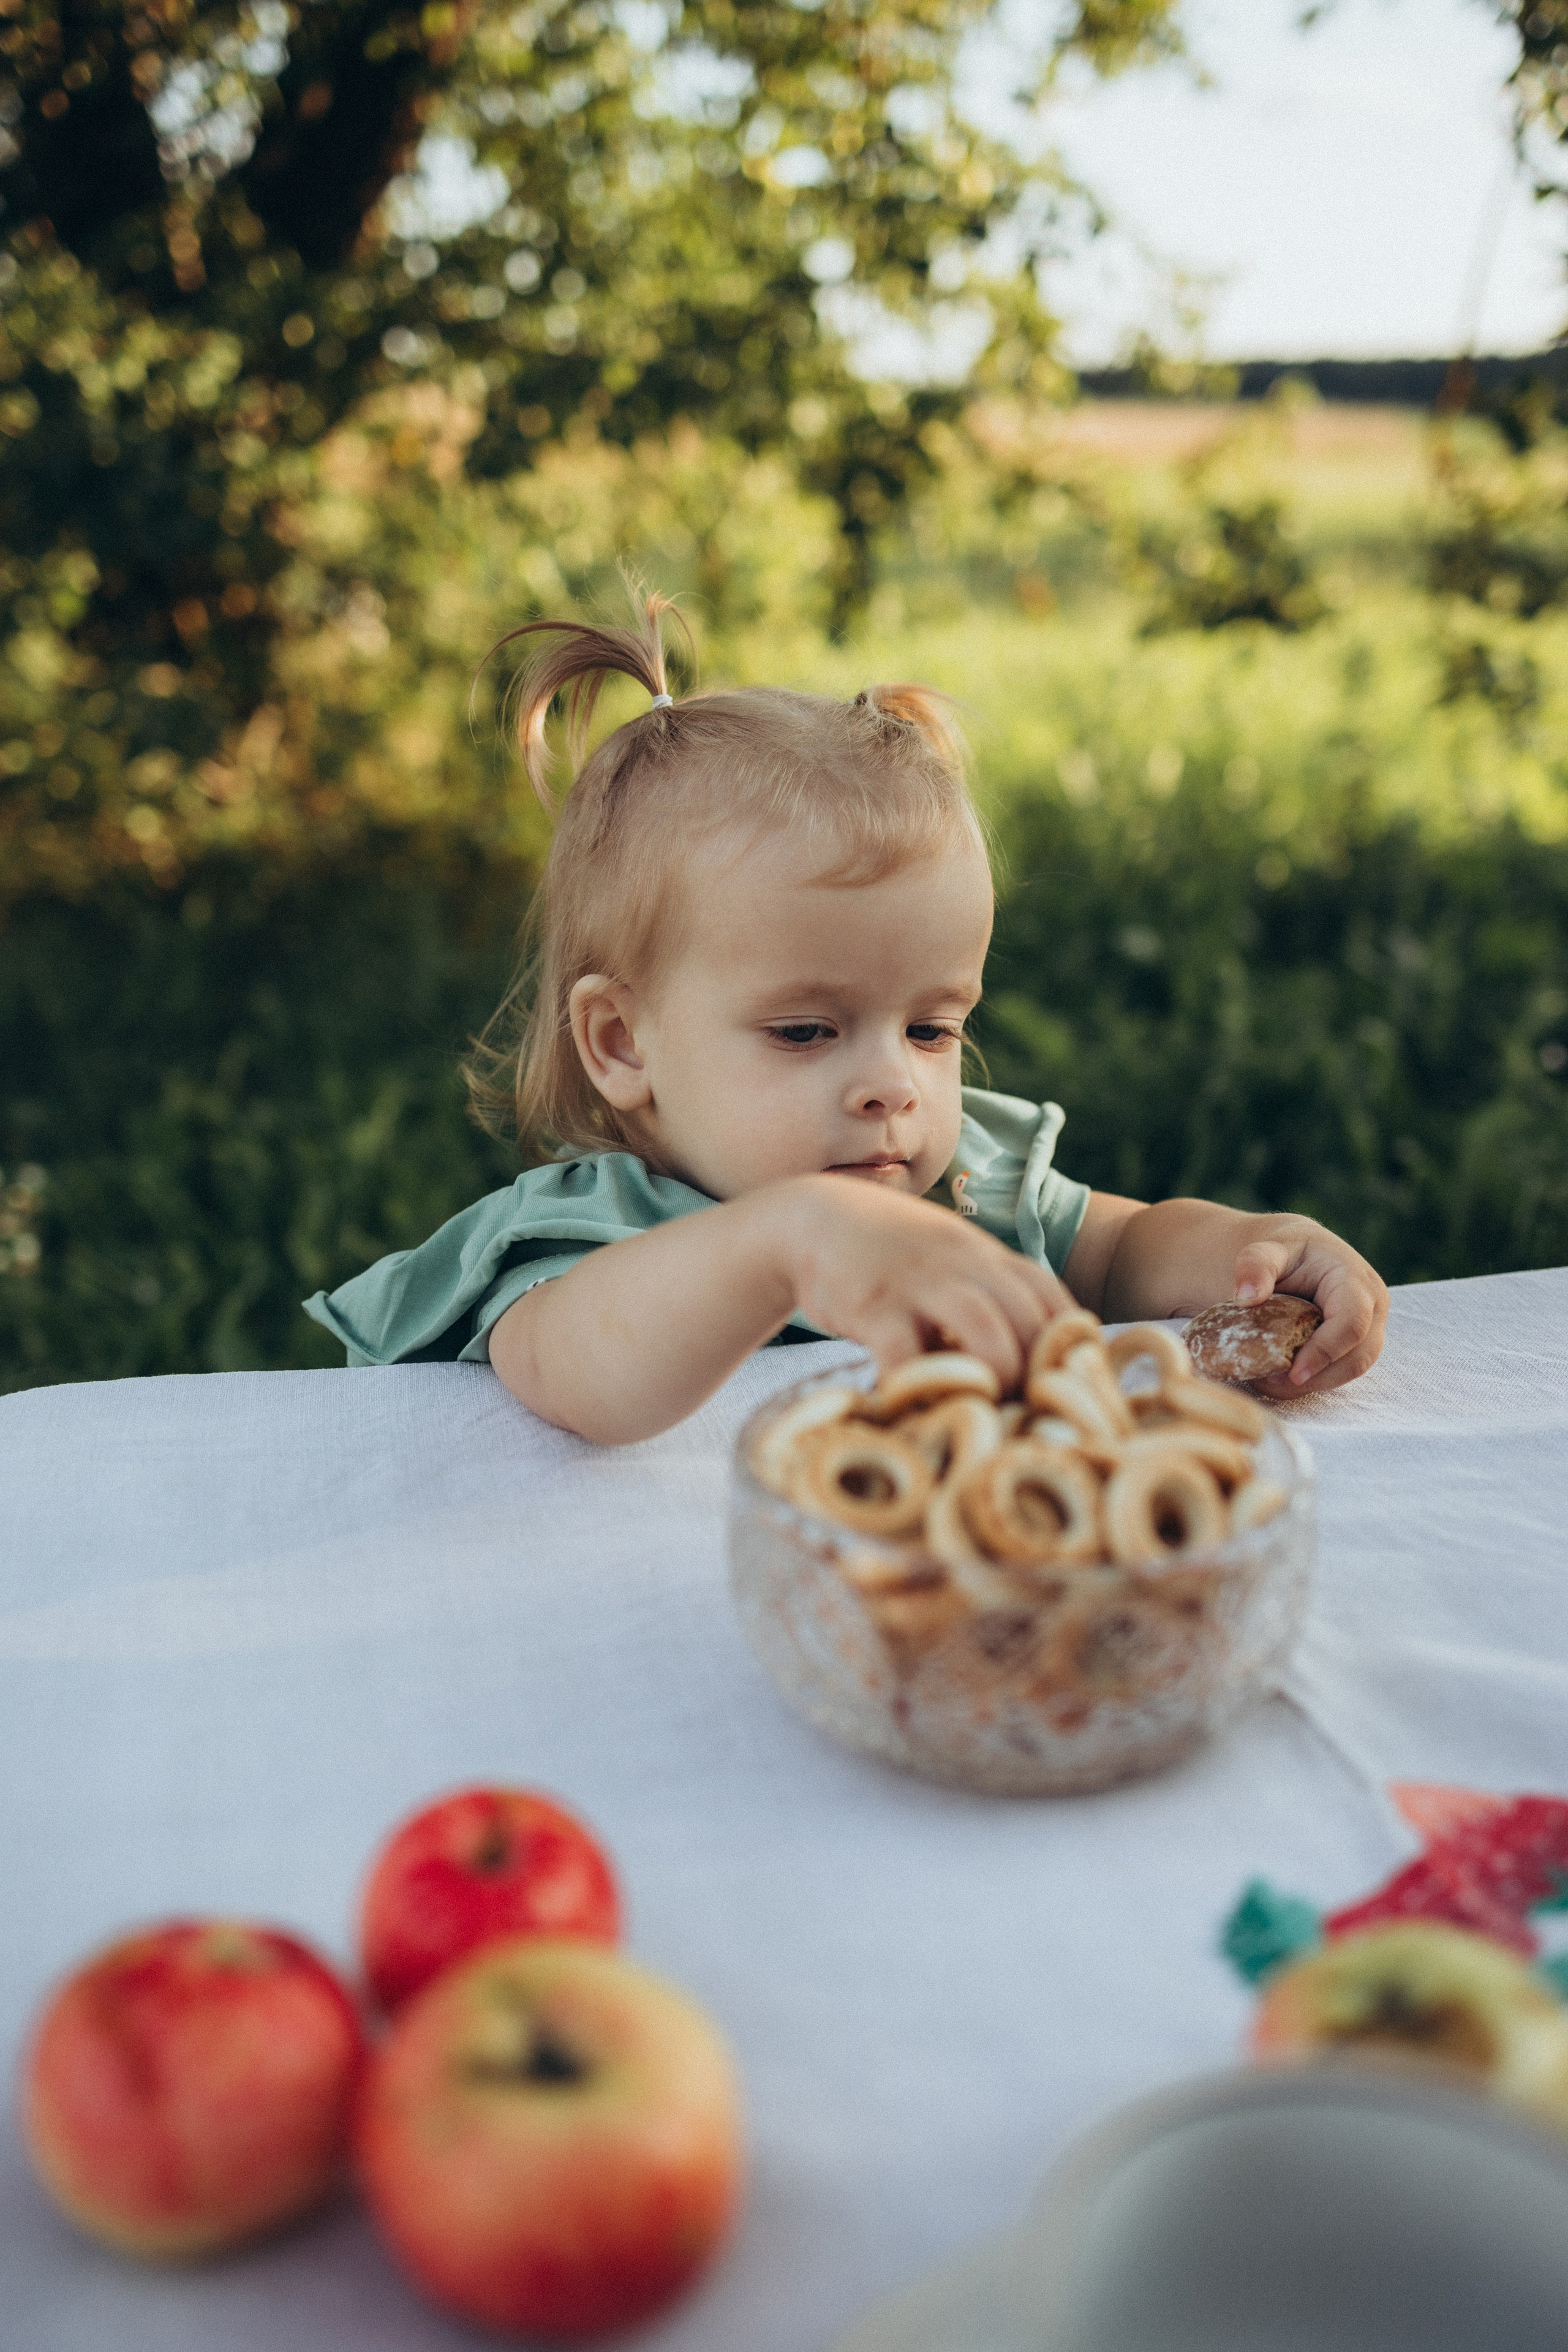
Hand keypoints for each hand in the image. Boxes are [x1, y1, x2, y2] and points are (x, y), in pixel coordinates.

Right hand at [781, 1173, 1073, 1395]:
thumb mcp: (947, 1258)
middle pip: (1028, 1316)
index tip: (1060, 1385)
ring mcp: (919, 1281)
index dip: (1064, 1344)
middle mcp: (962, 1262)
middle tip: (1022, 1411)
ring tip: (984, 1411)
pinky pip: (905, 1355)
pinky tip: (918, 1410)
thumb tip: (1028, 1355)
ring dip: (994, 1377)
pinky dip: (918, 1388)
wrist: (812, 1218)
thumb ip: (986, 1294)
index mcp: (985, 1254)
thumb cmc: (889, 1253)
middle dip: (1035, 1372)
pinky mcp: (873, 1306)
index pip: (1049, 1295)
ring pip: (983, 1329)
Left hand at [1231, 1218, 1388, 1396]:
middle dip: (1317, 1376)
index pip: (1352, 1322)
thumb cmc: (1282, 1254)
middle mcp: (1372, 1306)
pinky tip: (1279, 1379)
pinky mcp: (1357, 1346)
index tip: (1292, 1373)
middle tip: (1272, 1382)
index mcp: (1355, 1280)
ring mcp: (1370, 1329)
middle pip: (1358, 1356)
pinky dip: (1311, 1381)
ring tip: (1271, 1381)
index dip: (1325, 1351)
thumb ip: (1254, 1266)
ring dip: (1313, 1384)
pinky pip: (1340, 1372)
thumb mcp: (1265, 1251)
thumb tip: (1246, 1298)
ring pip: (1351, 1370)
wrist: (1294, 1257)